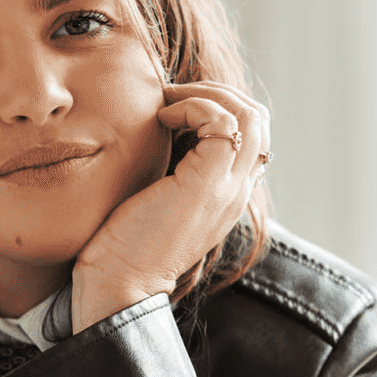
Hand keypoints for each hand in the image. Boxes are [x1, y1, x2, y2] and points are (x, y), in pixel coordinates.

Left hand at [71, 81, 270, 331]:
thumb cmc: (122, 244)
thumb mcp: (154, 195)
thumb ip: (169, 167)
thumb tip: (156, 126)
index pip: (251, 134)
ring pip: (250, 115)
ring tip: (168, 100)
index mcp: (226, 194)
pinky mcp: (208, 185)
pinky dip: (192, 107)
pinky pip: (223, 122)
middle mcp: (236, 191)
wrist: (117, 284)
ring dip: (207, 94)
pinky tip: (160, 118)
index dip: (218, 108)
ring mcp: (227, 188)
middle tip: (173, 93)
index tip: (172, 107)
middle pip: (259, 118)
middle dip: (217, 92)